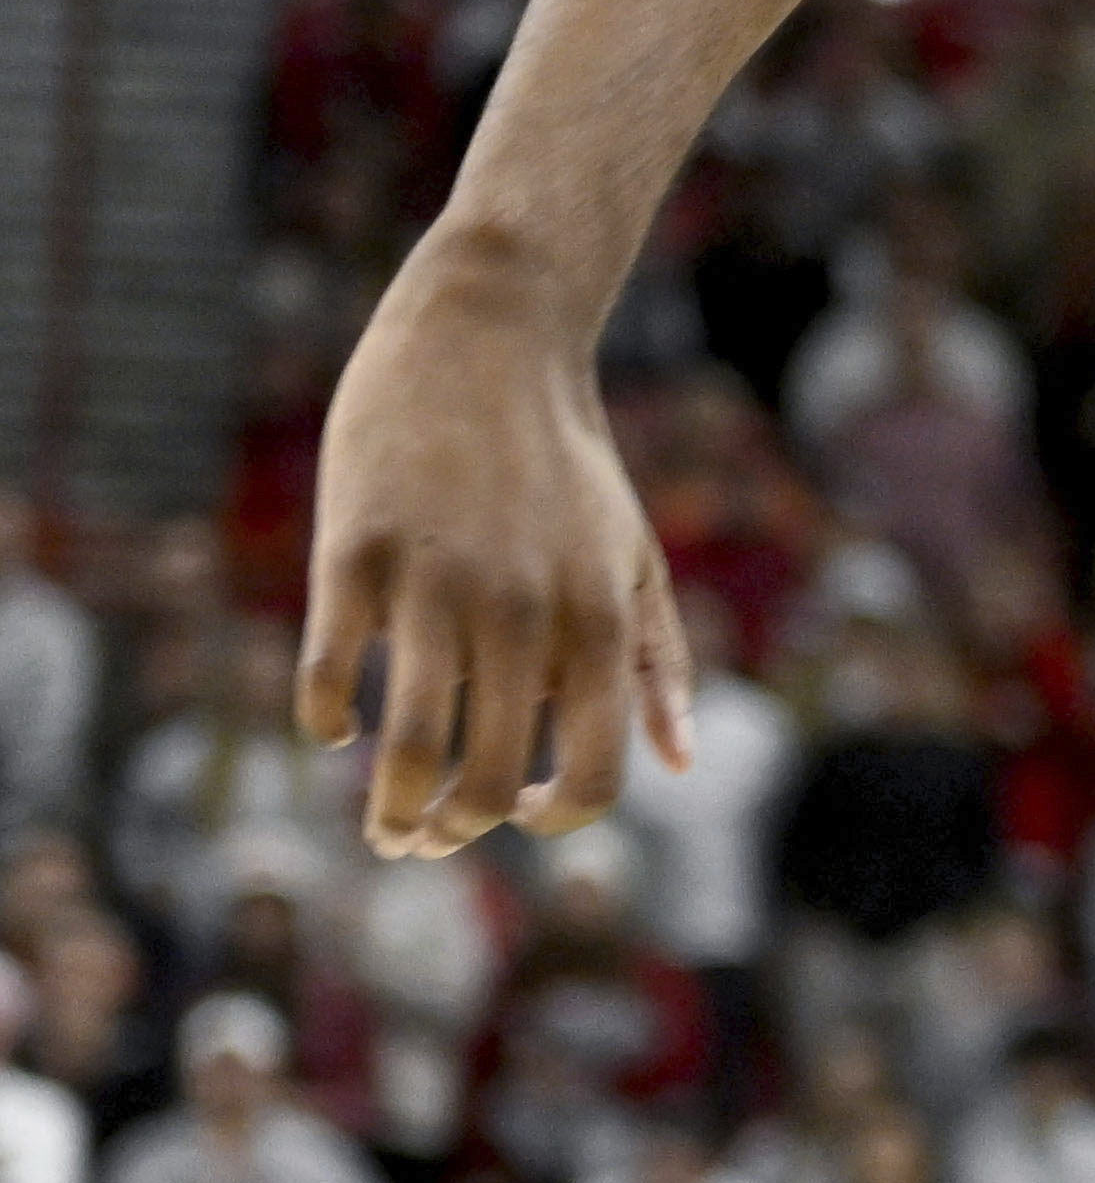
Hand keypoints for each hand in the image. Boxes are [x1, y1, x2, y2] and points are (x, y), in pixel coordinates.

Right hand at [299, 236, 687, 856]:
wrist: (491, 339)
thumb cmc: (568, 463)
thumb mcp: (637, 558)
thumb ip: (660, 665)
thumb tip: (681, 765)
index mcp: (599, 623)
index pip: (588, 776)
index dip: (551, 820)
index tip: (518, 817)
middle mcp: (524, 614)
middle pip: (486, 780)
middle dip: (453, 833)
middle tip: (426, 842)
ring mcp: (437, 585)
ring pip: (407, 748)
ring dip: (390, 810)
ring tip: (383, 824)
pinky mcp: (355, 553)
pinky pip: (329, 673)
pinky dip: (326, 723)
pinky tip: (334, 732)